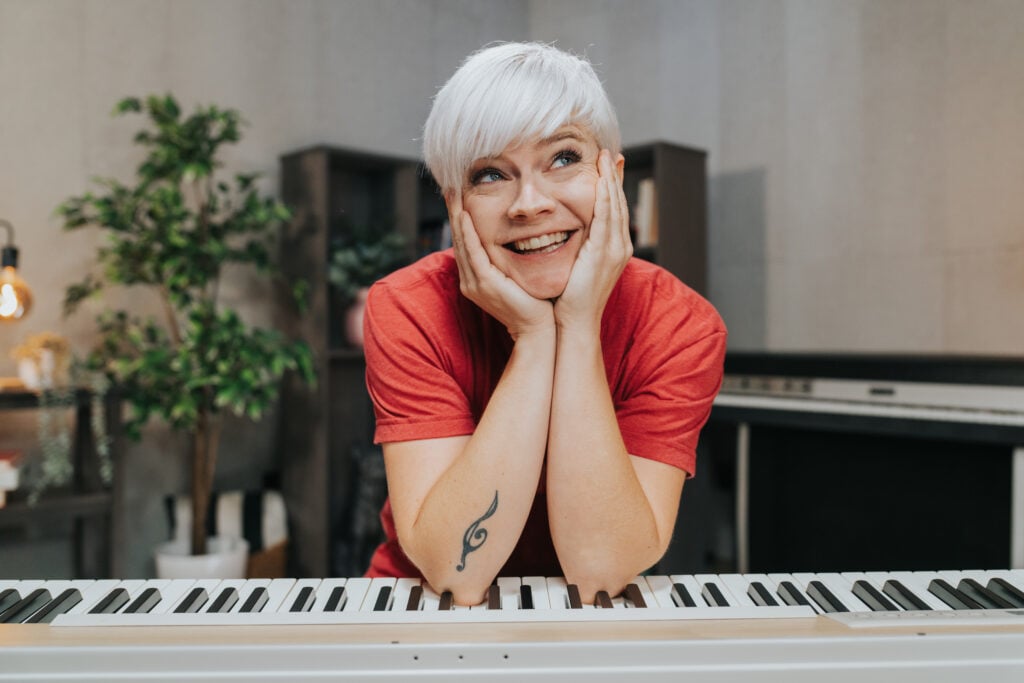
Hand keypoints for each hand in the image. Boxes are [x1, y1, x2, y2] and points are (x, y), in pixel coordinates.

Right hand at [448, 191, 553, 338]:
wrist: (538, 330)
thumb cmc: (534, 304)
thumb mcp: (516, 277)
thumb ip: (509, 260)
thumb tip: (518, 239)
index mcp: (476, 279)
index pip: (465, 243)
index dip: (460, 219)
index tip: (460, 196)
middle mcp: (470, 281)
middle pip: (459, 240)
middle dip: (454, 212)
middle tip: (451, 187)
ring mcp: (475, 284)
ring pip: (462, 243)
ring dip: (457, 217)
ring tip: (453, 194)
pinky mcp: (485, 284)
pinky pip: (473, 253)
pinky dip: (468, 233)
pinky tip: (465, 215)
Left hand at [555, 149, 631, 329]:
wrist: (575, 324)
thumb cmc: (570, 301)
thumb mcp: (577, 268)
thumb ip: (576, 250)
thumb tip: (565, 238)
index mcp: (614, 251)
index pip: (615, 212)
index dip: (613, 189)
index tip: (608, 169)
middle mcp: (620, 248)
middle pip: (620, 204)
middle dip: (615, 178)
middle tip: (611, 155)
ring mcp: (615, 250)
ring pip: (616, 206)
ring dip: (611, 180)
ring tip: (606, 158)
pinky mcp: (604, 252)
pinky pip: (606, 217)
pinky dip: (605, 196)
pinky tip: (601, 180)